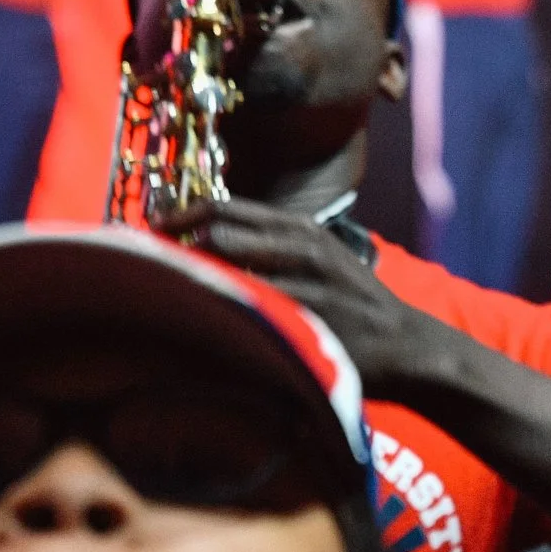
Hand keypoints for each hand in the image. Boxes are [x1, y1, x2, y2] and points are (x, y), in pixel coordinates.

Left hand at [168, 198, 427, 388]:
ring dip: (190, 281)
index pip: (222, 207)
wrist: (406, 344)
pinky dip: (218, 315)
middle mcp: (302, 248)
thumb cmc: (352, 303)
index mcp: (300, 229)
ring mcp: (306, 285)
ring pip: (227, 271)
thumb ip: (270, 246)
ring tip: (162, 295)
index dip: (177, 217)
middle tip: (144, 266)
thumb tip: (204, 241)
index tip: (149, 231)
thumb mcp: (318, 258)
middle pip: (217, 233)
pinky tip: (199, 326)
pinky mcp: (309, 320)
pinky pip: (249, 313)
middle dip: (174, 248)